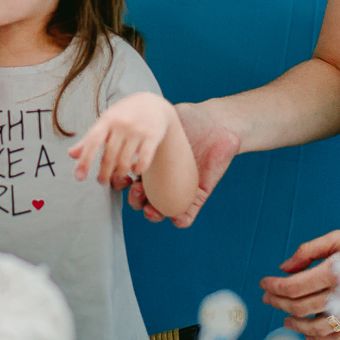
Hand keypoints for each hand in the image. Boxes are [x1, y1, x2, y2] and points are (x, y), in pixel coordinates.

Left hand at [68, 92, 170, 185]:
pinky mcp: (153, 136)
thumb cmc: (123, 115)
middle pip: (109, 157)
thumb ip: (89, 139)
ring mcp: (138, 130)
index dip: (85, 160)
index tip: (79, 177)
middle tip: (101, 181)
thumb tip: (70, 155)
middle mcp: (122, 124)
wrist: (152, 103)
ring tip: (117, 176)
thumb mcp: (105, 122)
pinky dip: (137, 169)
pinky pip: (144, 160)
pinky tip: (134, 170)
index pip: (92, 142)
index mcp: (106, 120)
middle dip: (104, 174)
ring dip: (120, 174)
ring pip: (125, 161)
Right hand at [124, 101, 239, 227]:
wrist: (219, 123)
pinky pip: (187, 214)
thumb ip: (145, 126)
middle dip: (134, 199)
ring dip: (152, 214)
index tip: (119, 175)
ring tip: (151, 208)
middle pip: (140, 198)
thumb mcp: (164, 121)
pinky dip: (181, 220)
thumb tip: (125, 125)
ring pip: (160, 210)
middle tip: (136, 190)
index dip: (120, 181)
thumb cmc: (191, 119)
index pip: (128, 178)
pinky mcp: (197, 195)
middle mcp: (160, 179)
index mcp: (149, 163)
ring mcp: (178, 189)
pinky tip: (177, 218)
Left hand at [259, 224, 339, 339]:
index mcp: (339, 270)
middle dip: (279, 304)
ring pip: (319, 328)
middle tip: (267, 299)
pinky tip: (308, 331)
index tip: (263, 283)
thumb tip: (284, 267)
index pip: (295, 287)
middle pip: (302, 308)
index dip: (274, 287)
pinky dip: (320, 337)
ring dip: (297, 325)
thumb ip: (309, 251)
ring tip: (285, 319)